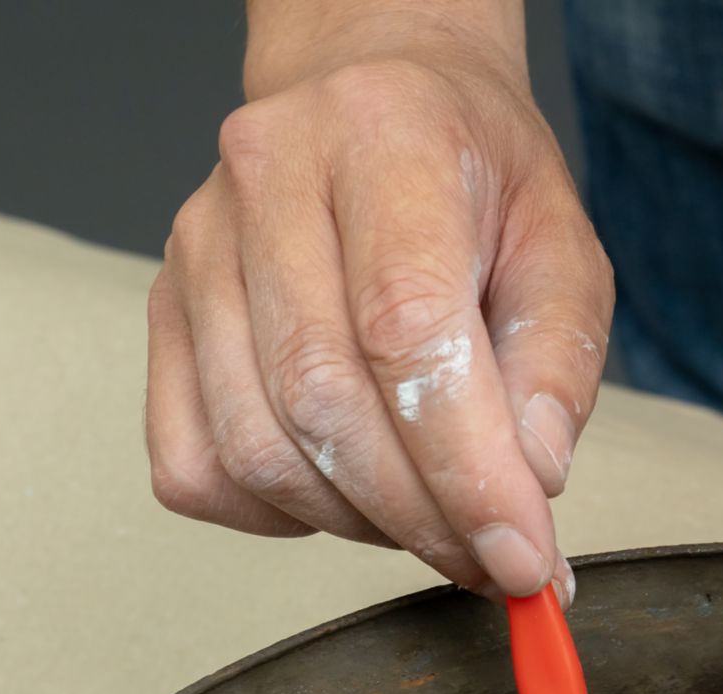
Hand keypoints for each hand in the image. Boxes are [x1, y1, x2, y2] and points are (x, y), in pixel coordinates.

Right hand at [146, 13, 611, 599]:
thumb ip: (559, 361)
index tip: (522, 552)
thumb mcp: (562, 245)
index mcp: (384, 136)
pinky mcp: (160, 315)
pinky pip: (197, 466)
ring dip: (361, 522)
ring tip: (434, 517)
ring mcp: (197, 250)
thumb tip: (532, 479)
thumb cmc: (472, 176)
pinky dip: (281, 513)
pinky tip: (348, 488)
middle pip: (325, 401)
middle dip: (423, 515)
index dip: (467, 468)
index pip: (407, 329)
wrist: (380, 106)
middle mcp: (269, 180)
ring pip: (258, 448)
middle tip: (493, 558)